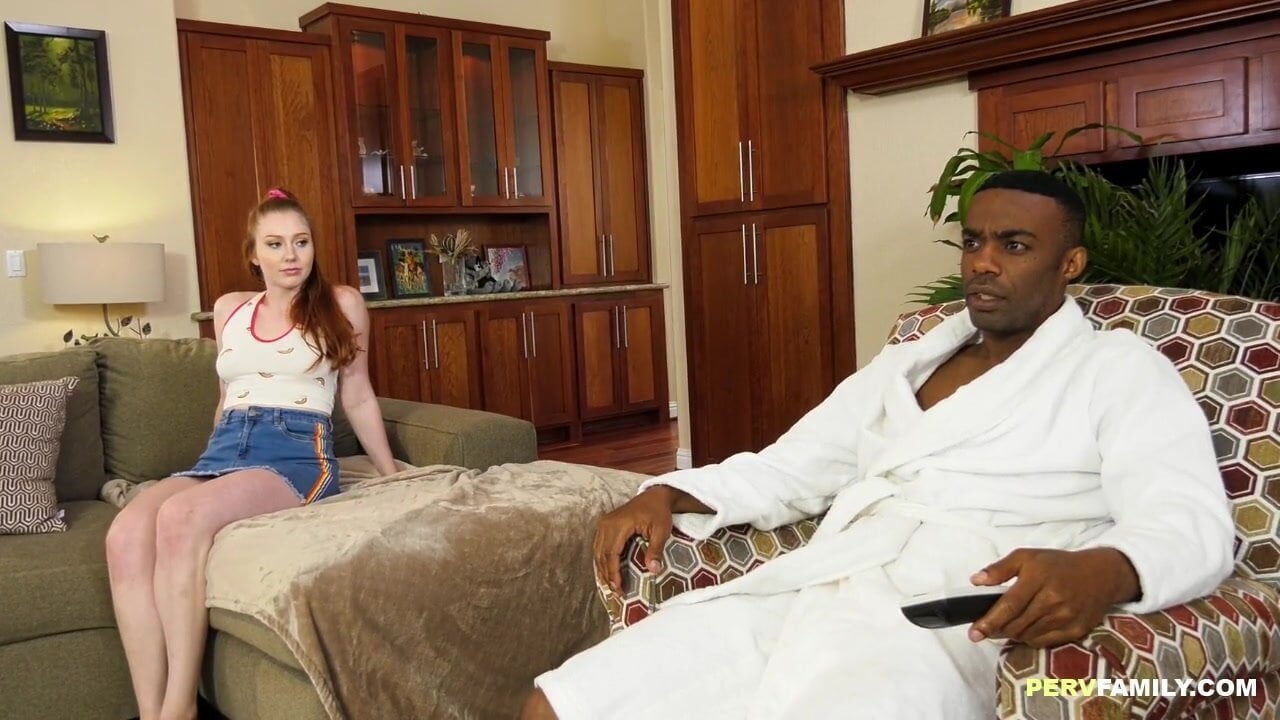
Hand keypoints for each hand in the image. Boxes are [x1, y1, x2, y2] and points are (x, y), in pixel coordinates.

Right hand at [592, 487, 677, 594]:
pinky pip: (599, 546)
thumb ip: (656, 550)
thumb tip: (653, 570)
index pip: (611, 554)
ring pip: (598, 552)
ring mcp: (604, 524)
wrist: (655, 496)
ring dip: (603, 570)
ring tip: (611, 586)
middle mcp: (606, 524)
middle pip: (601, 555)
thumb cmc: (659, 512)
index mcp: (618, 525)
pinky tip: (607, 572)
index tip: (619, 588)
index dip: (613, 573)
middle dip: (607, 575)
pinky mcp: (605, 525)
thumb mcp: (662, 530)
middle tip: (615, 592)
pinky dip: (602, 561)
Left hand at [968, 547, 1139, 648]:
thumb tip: (976, 580)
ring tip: (1008, 625)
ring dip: (1013, 634)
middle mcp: (1053, 601)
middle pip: (1016, 625)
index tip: (974, 633)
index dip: (989, 621)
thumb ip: (999, 569)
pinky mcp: (1076, 630)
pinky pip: (1044, 642)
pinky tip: (1028, 628)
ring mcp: (1066, 618)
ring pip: (1028, 636)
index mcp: (1038, 579)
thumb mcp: (1027, 557)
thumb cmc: (1058, 564)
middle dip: (998, 630)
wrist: (1099, 575)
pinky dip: (1031, 638)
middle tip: (989, 628)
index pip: (1008, 606)